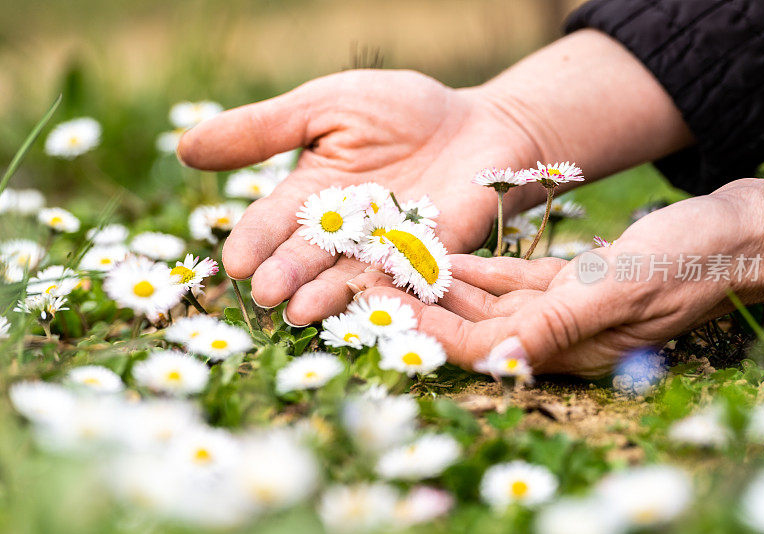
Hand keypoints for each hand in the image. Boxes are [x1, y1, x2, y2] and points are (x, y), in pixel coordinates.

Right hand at [178, 69, 544, 324]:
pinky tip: (370, 302)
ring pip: (352, 275)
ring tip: (302, 310)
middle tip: (266, 294)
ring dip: (328, 294)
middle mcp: (345, 232)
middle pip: (309, 257)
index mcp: (312, 196)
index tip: (235, 261)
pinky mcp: (433, 260)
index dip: (254, 241)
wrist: (479, 123)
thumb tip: (185, 148)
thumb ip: (264, 129)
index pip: (274, 222)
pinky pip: (407, 278)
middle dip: (287, 274)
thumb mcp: (326, 106)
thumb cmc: (400, 111)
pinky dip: (389, 291)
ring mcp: (388, 250)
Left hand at [351, 178, 763, 376]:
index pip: (480, 347)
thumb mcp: (618, 289)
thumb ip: (556, 325)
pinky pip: (513, 281)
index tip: (385, 307)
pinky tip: (449, 257)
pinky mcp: (572, 282)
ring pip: (488, 301)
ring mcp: (564, 307)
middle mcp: (559, 334)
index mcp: (568, 347)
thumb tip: (497, 360)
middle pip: (474, 326)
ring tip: (399, 266)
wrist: (729, 232)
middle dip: (424, 306)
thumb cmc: (683, 260)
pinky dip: (480, 270)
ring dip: (445, 285)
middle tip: (374, 283)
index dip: (430, 330)